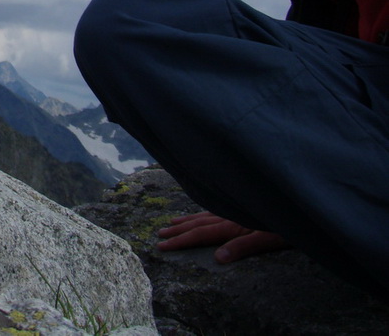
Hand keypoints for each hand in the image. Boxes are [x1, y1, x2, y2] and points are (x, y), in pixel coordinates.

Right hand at [156, 211, 288, 262]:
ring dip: (188, 220)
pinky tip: (202, 213)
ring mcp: (236, 208)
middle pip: (199, 223)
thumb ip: (243, 247)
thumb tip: (217, 258)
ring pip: (205, 214)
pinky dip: (204, 212)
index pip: (201, 234)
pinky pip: (216, 209)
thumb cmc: (290, 225)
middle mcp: (231, 214)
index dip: (181, 240)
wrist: (302, 203)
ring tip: (172, 221)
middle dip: (179, 229)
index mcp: (233, 224)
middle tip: (159, 233)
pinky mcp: (244, 205)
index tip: (162, 245)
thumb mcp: (269, 239)